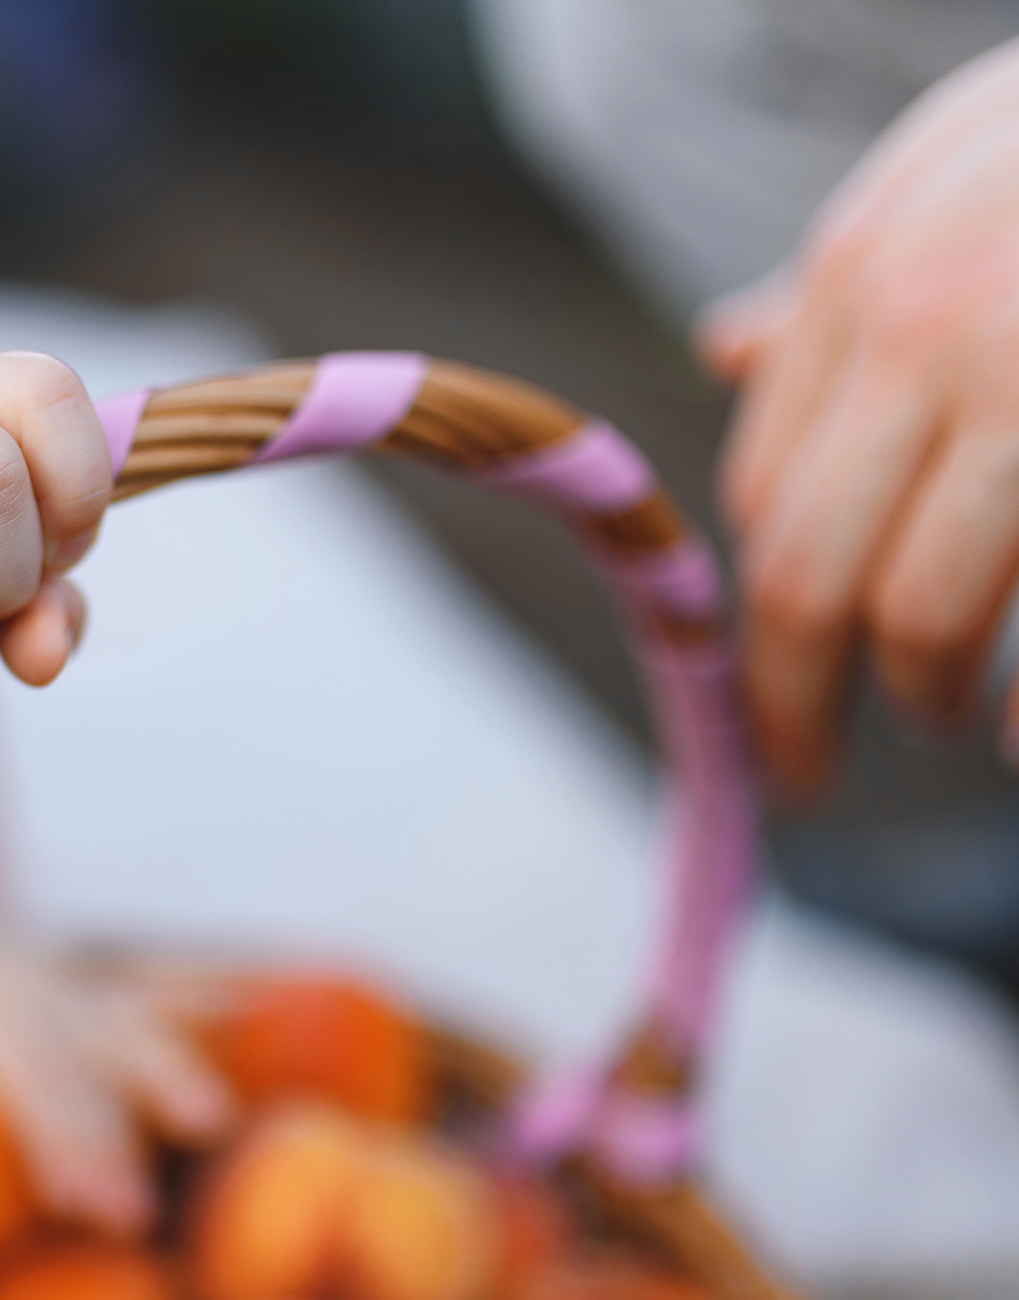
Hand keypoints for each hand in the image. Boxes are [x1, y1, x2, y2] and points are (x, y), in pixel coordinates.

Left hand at [0, 928, 231, 1233]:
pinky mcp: (112, 1004)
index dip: (52, 1140)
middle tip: (130, 1216)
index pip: (24, 1082)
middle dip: (112, 1143)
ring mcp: (86, 997)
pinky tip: (260, 1007)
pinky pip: (169, 1005)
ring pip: (139, 1030)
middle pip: (86, 1074)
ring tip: (210, 1126)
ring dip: (175, 1075)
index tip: (74, 1200)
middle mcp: (44, 1000)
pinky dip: (216, 1004)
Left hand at [702, 36, 1018, 795]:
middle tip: (808, 769)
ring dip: (931, 702)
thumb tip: (728, 347)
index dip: (763, 607)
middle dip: (797, 704)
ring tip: (955, 728)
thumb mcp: (952, 176)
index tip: (775, 671)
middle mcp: (932, 337)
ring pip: (924, 618)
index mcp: (867, 277)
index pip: (765, 494)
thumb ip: (848, 284)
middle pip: (808, 577)